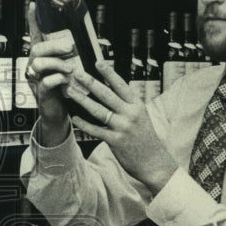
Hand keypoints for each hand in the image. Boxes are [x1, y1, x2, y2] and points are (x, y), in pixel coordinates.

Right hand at [24, 4, 74, 144]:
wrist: (59, 113)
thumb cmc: (64, 88)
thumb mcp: (67, 67)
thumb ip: (70, 55)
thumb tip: (83, 40)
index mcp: (42, 56)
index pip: (35, 35)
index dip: (32, 21)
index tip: (32, 5)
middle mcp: (35, 65)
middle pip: (37, 48)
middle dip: (54, 46)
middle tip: (69, 48)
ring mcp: (37, 79)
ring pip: (39, 63)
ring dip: (57, 63)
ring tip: (70, 69)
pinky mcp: (41, 93)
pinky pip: (46, 82)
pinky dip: (58, 79)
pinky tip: (66, 81)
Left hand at [66, 59, 177, 194]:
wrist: (155, 163)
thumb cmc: (146, 139)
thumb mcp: (141, 117)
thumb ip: (128, 106)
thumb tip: (112, 93)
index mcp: (137, 106)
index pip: (121, 85)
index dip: (109, 73)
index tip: (98, 62)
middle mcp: (130, 114)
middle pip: (106, 94)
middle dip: (90, 82)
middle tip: (77, 73)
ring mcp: (122, 127)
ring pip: (98, 110)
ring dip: (82, 100)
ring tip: (71, 91)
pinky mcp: (115, 141)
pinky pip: (95, 130)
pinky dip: (84, 124)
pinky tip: (75, 118)